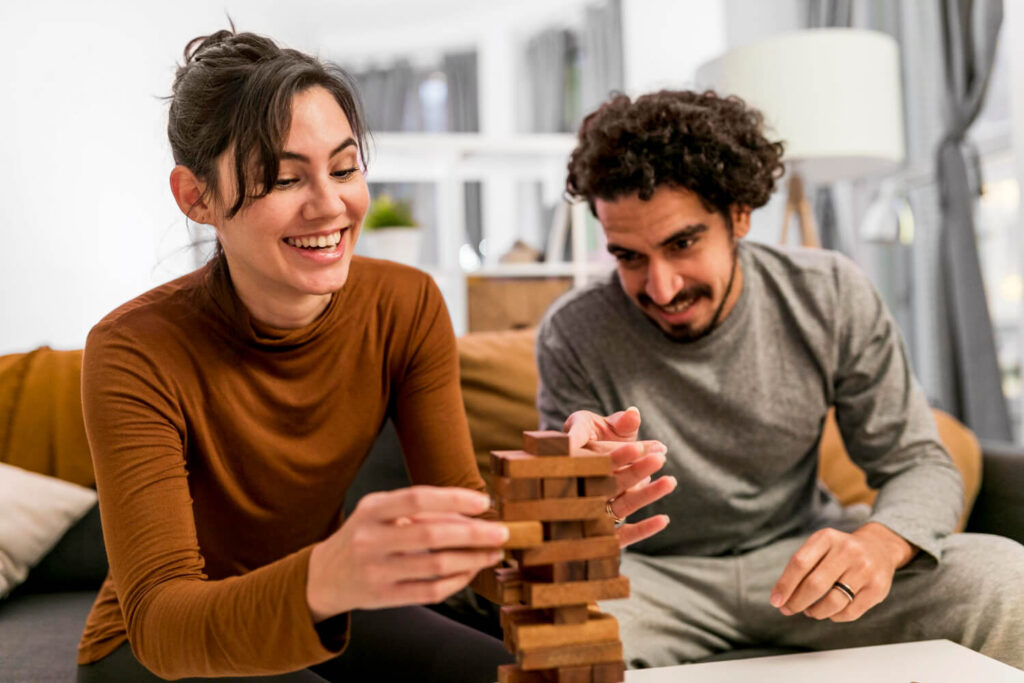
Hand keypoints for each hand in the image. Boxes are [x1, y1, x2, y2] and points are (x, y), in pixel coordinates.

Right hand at [306, 486, 507, 621]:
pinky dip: (457, 582)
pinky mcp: (384, 597)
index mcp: (371, 510)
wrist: (324, 576)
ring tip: (493, 553)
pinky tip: (470, 571)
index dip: (452, 499)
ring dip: (472, 560)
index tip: (483, 503)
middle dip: (473, 535)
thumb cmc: (365, 534)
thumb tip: (470, 513)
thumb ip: (417, 510)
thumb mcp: (379, 511)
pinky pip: (430, 591)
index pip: (416, 499)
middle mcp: (370, 540)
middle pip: (431, 536)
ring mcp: (376, 572)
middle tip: (501, 533)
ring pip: (435, 567)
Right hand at [564, 408, 675, 547]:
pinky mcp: (598, 526)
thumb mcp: (610, 426)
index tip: (636, 448)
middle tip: (660, 458)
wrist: (589, 465)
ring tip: (670, 482)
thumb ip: (622, 422)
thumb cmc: (602, 436)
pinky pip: (619, 534)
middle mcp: (572, 475)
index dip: (613, 452)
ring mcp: (584, 504)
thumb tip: (633, 415)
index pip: (590, 451)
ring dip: (644, 494)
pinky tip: (664, 519)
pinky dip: (642, 529)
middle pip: (605, 477)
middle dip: (634, 469)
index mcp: (571, 444)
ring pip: (615, 501)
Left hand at [769, 522, 916, 622]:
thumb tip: (781, 598)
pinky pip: (849, 612)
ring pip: (833, 602)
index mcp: (827, 538)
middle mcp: (847, 551)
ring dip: (815, 612)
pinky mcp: (877, 588)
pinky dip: (834, 616)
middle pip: (815, 585)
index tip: (775, 601)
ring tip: (810, 611)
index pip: (800, 563)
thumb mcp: (820, 546)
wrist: (879, 547)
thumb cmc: (839, 551)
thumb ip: (802, 567)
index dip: (785, 585)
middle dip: (797, 602)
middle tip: (788, 609)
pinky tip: (829, 612)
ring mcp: (864, 570)